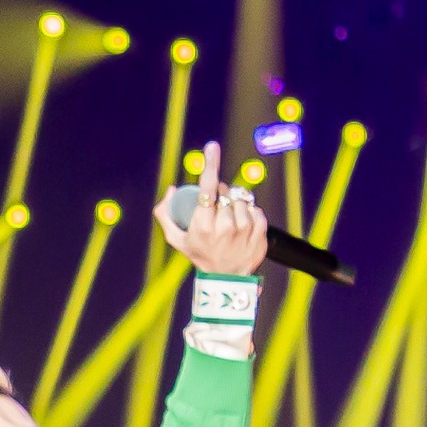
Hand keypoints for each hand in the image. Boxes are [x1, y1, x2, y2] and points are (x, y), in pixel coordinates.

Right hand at [162, 159, 270, 277]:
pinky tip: (243, 224)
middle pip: (225, 191)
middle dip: (220, 194)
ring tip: (230, 219)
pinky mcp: (260, 231)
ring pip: (241, 198)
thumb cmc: (200, 255)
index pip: (208, 187)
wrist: (227, 280)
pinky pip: (256, 208)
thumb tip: (173, 189)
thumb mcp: (176, 239)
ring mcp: (244, 229)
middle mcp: (225, 225)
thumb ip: (165, 214)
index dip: (210, 163)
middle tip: (217, 211)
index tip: (212, 146)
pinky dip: (250, 212)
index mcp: (203, 225)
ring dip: (235, 203)